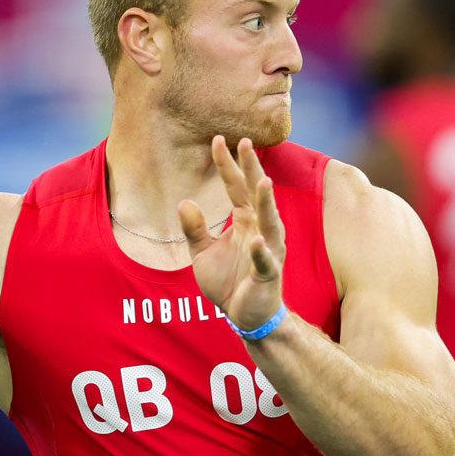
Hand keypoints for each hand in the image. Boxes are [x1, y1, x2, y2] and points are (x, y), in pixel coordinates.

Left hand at [179, 136, 285, 330]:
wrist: (244, 316)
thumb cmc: (229, 282)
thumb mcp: (202, 253)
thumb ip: (194, 229)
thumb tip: (184, 202)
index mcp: (245, 221)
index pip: (236, 187)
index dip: (227, 164)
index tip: (218, 139)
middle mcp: (261, 229)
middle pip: (257, 194)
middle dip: (253, 170)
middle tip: (246, 142)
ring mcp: (269, 251)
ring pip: (271, 223)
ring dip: (268, 204)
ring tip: (263, 182)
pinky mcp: (269, 275)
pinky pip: (266, 262)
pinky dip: (262, 252)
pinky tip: (257, 241)